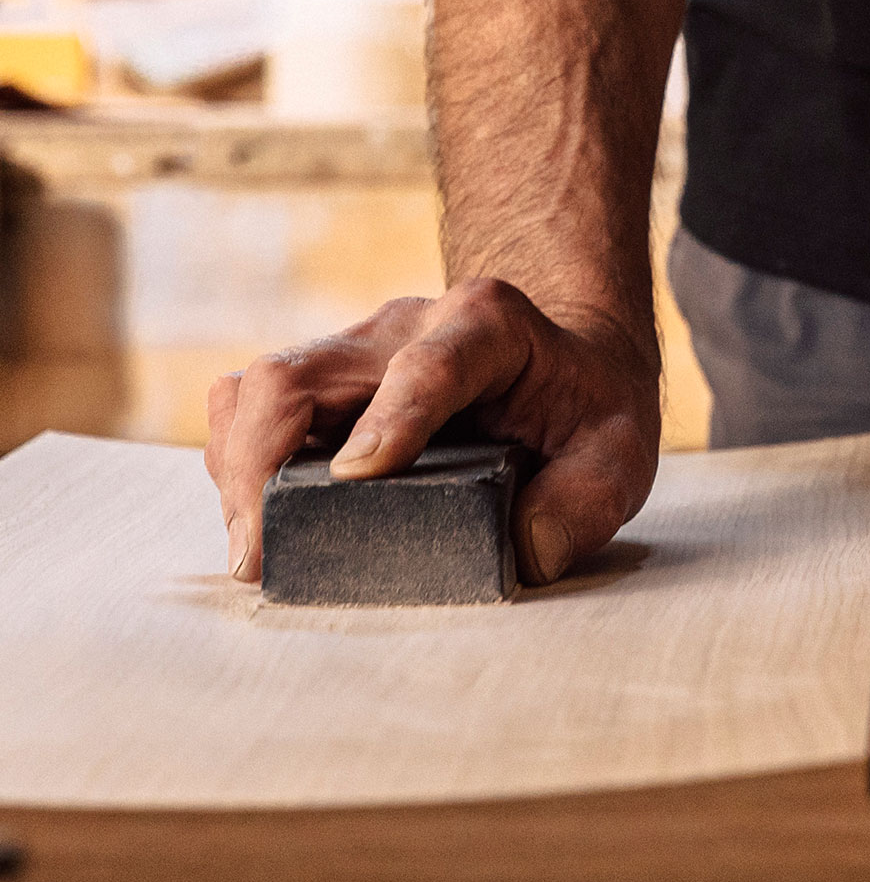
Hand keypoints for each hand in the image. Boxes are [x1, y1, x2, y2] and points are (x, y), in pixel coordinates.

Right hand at [206, 275, 660, 587]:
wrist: (566, 358)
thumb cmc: (587, 408)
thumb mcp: (620, 453)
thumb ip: (583, 503)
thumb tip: (519, 553)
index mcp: (490, 326)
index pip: (429, 362)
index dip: (390, 414)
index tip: (354, 477)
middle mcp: (406, 325)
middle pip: (301, 374)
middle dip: (262, 463)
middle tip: (262, 556)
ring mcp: (354, 350)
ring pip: (258, 388)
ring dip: (239, 469)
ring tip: (257, 549)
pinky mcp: (321, 381)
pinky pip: (249, 408)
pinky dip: (237, 465)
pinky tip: (261, 524)